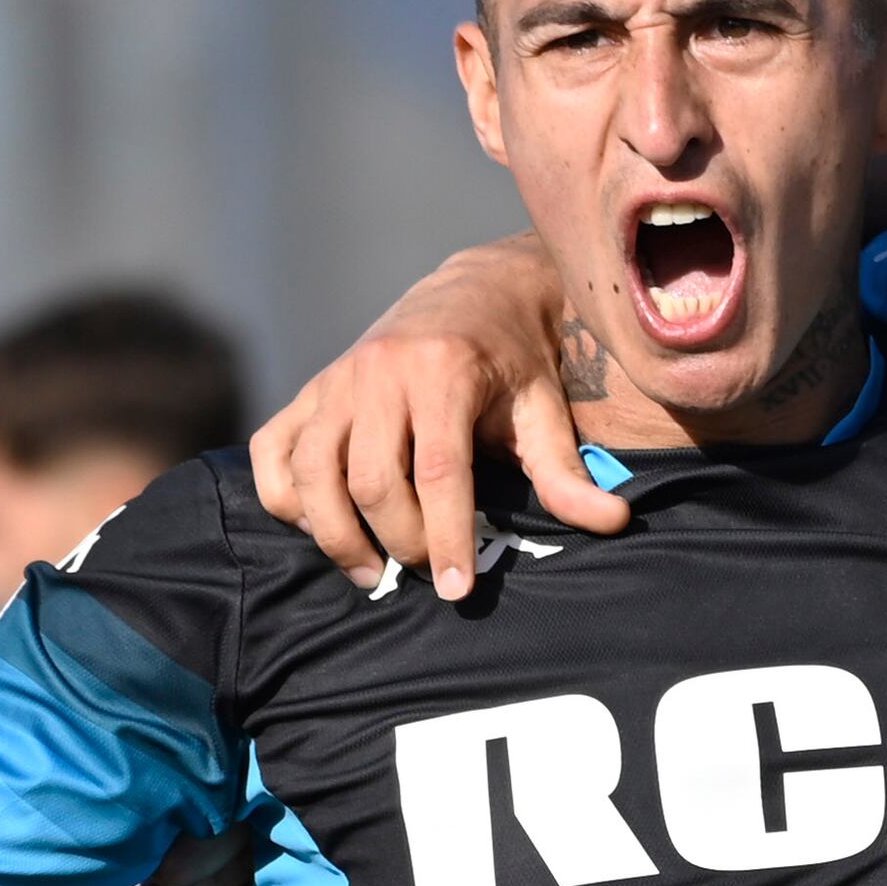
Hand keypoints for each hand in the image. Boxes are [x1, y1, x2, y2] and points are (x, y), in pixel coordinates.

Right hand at [246, 235, 618, 598]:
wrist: (474, 296)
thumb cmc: (515, 363)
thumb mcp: (545, 410)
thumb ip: (566, 472)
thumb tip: (614, 523)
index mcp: (443, 372)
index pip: (438, 471)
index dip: (446, 536)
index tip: (458, 589)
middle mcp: (379, 372)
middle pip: (371, 480)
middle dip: (399, 541)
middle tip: (428, 573)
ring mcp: (335, 381)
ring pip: (312, 473)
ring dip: (336, 535)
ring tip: (372, 573)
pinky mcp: (309, 392)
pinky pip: (273, 453)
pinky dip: (285, 499)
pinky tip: (321, 527)